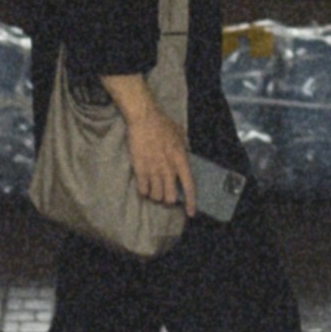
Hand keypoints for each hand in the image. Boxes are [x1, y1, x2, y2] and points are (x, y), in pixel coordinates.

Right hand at [114, 82, 190, 208]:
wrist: (144, 118)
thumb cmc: (163, 124)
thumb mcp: (181, 136)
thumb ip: (184, 151)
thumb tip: (186, 161)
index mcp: (181, 160)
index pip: (189, 186)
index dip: (191, 202)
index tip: (190, 213)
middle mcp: (168, 168)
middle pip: (170, 197)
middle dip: (169, 200)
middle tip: (166, 196)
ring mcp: (153, 169)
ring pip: (156, 196)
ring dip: (156, 196)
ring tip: (154, 190)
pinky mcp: (139, 168)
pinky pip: (142, 190)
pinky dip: (144, 191)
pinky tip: (144, 187)